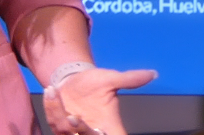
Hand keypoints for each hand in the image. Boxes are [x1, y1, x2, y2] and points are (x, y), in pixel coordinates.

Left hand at [41, 67, 156, 134]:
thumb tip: (153, 73)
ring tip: (55, 91)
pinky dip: (50, 108)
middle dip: (82, 131)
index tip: (103, 131)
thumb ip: (130, 79)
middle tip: (75, 117)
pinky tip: (51, 91)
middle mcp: (92, 132)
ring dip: (59, 114)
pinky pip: (53, 123)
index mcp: (109, 126)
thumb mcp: (112, 80)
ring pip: (66, 132)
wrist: (73, 79)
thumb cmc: (95, 82)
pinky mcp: (59, 127)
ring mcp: (74, 132)